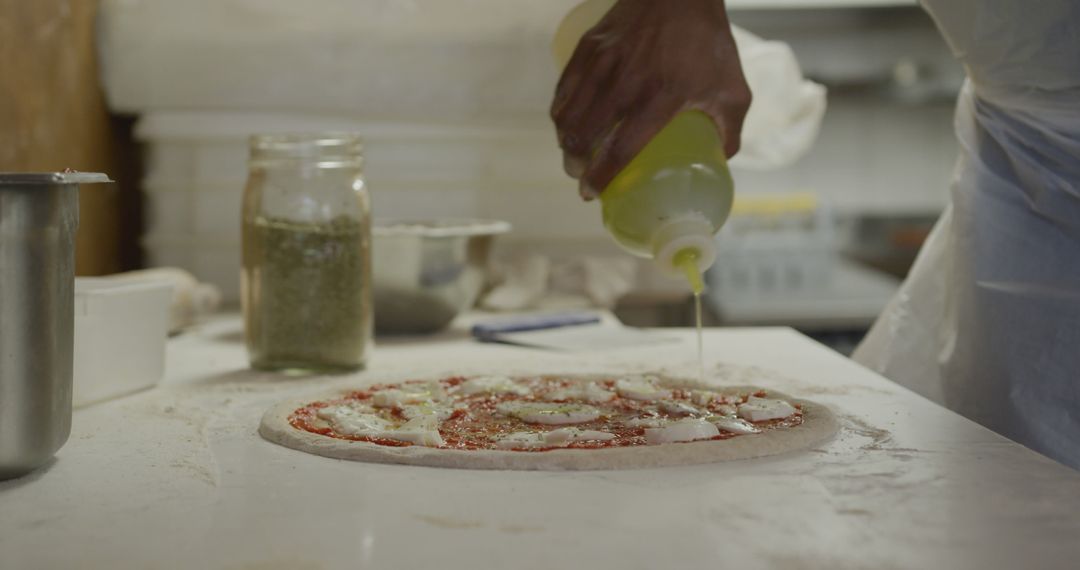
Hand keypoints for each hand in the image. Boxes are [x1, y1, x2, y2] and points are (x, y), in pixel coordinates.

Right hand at [551, 0, 750, 198]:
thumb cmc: (708, 41)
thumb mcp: (733, 91)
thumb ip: (730, 131)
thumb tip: (720, 161)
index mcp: (659, 99)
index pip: (619, 150)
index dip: (600, 178)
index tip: (591, 193)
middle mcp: (625, 83)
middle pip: (582, 137)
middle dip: (574, 165)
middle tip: (580, 177)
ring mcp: (602, 63)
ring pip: (567, 114)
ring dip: (564, 141)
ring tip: (571, 154)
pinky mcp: (589, 47)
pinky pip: (564, 88)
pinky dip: (560, 110)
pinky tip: (565, 122)